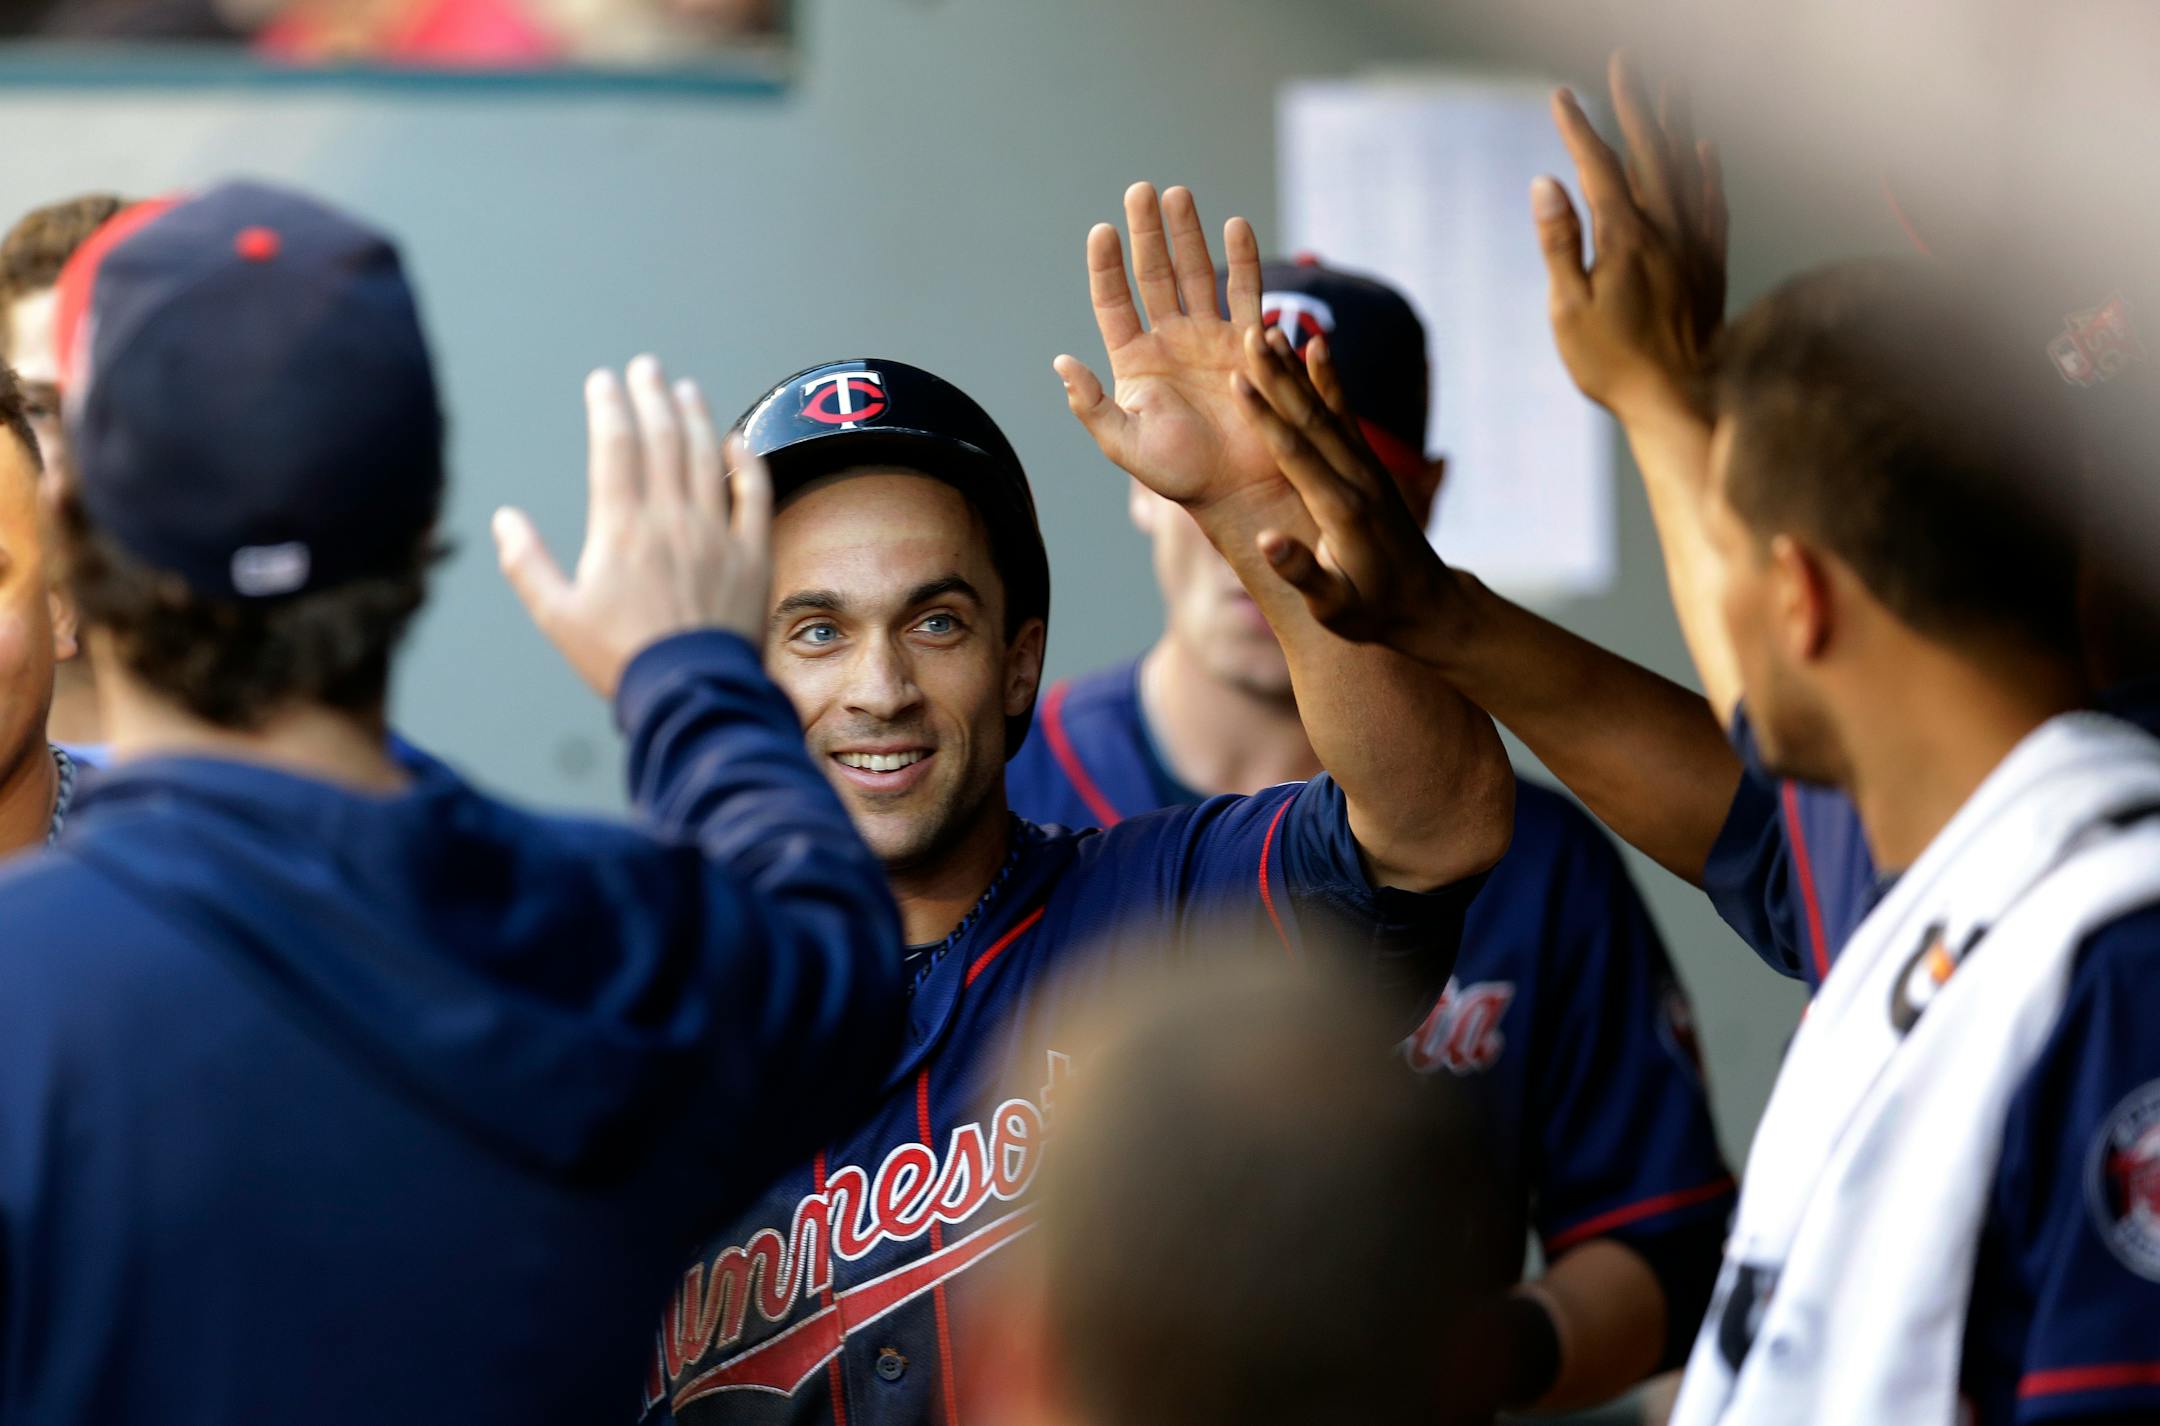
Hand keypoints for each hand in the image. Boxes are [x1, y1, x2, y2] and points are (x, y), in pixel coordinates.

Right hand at [493, 354, 773, 699]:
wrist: (690, 693)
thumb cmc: (620, 658)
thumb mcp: (557, 615)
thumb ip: (527, 563)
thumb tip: (505, 519)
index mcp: (621, 528)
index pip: (614, 447)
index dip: (608, 406)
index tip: (604, 381)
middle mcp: (671, 520)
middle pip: (663, 439)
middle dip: (652, 396)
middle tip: (646, 368)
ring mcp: (717, 534)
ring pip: (708, 458)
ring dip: (696, 418)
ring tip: (687, 391)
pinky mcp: (752, 555)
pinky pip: (754, 496)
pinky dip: (746, 463)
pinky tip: (737, 442)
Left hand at [1055, 183, 1281, 511]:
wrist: (1241, 491)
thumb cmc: (1181, 474)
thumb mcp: (1125, 445)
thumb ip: (1092, 405)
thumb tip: (1062, 362)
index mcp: (1135, 361)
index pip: (1114, 302)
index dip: (1106, 266)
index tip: (1101, 230)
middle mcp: (1171, 342)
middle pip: (1154, 275)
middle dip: (1147, 232)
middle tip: (1141, 190)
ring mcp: (1211, 339)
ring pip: (1197, 273)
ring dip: (1188, 234)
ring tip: (1179, 194)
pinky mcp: (1250, 344)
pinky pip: (1246, 292)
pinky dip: (1243, 259)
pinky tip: (1235, 225)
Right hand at [1234, 324, 1456, 663]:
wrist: (1427, 605)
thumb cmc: (1373, 612)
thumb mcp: (1334, 606)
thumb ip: (1301, 573)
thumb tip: (1266, 542)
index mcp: (1340, 509)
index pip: (1296, 453)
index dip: (1266, 416)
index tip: (1237, 380)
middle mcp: (1356, 478)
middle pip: (1310, 417)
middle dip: (1278, 375)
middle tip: (1249, 334)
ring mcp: (1366, 468)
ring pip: (1326, 407)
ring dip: (1297, 368)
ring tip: (1272, 329)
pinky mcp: (1370, 465)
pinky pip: (1345, 414)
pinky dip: (1330, 379)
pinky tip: (1318, 348)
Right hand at [1537, 51, 1727, 418]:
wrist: (1680, 401)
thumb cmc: (1612, 365)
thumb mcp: (1567, 309)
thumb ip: (1559, 242)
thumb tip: (1545, 182)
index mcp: (1625, 238)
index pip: (1598, 167)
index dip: (1578, 127)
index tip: (1560, 96)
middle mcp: (1666, 231)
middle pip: (1650, 151)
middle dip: (1635, 102)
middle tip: (1624, 61)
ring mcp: (1694, 245)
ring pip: (1688, 167)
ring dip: (1676, 122)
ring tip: (1669, 85)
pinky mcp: (1712, 265)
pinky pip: (1714, 202)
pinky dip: (1708, 170)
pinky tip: (1705, 149)